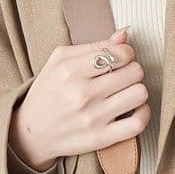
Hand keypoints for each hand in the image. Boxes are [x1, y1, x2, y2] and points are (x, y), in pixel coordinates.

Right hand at [8, 28, 150, 172]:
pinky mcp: (100, 139)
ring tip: (126, 93)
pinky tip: (134, 110)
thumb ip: (93, 46)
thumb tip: (125, 35)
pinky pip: (138, 123)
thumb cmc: (47, 93)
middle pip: (135, 72)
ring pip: (139, 94)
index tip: (120, 60)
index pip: (120, 53)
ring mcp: (93, 118)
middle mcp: (82, 93)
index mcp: (71, 70)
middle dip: (132, 71)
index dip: (126, 53)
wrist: (32, 134)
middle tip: (122, 77)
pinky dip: (143, 114)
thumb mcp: (59, 61)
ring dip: (137, 91)